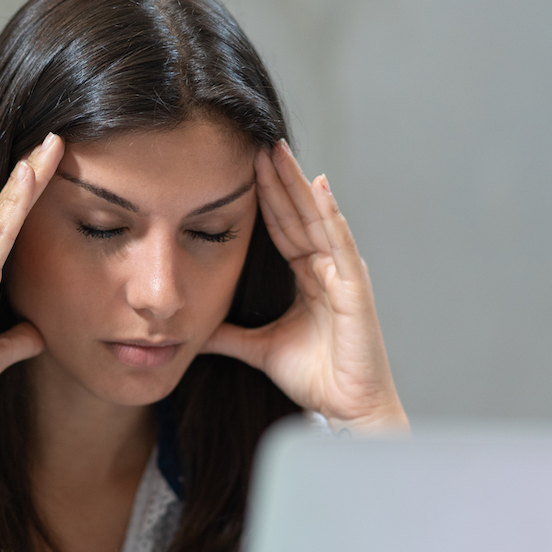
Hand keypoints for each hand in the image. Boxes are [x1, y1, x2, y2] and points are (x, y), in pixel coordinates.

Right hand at [0, 133, 64, 430]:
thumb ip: (15, 339)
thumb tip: (37, 334)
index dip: (18, 199)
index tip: (41, 171)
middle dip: (27, 174)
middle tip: (54, 142)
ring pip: (0, 210)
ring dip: (28, 175)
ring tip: (53, 145)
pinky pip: (0, 229)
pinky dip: (17, 199)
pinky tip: (33, 173)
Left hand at [203, 142, 407, 433]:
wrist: (346, 410)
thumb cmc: (315, 379)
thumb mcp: (260, 348)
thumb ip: (230, 336)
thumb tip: (195, 329)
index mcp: (307, 278)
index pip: (281, 228)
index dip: (263, 197)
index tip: (242, 166)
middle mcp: (327, 269)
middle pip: (298, 214)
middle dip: (278, 178)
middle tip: (257, 140)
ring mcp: (344, 275)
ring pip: (317, 219)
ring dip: (298, 184)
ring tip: (279, 151)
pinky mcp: (356, 288)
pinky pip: (340, 244)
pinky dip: (330, 214)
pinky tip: (319, 187)